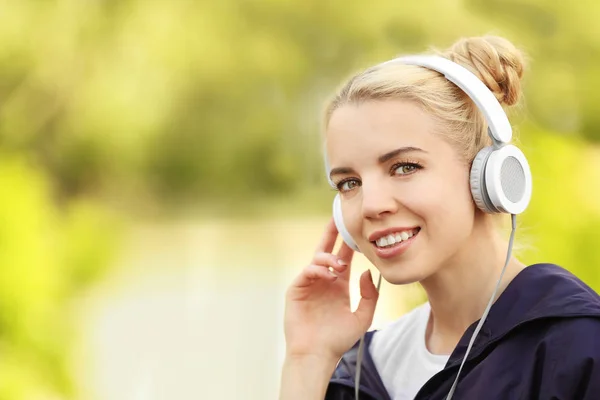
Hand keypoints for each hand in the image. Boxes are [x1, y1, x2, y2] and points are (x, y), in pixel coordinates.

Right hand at [283, 218, 379, 361]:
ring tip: (340, 266)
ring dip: (329, 257)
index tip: (358, 227)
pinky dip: (318, 269)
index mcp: (339, 285)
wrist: (317, 354)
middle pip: (327, 250)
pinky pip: (306, 271)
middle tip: (338, 217)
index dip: (350, 242)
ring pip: (317, 259)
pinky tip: (329, 275)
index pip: (345, 257)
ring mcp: (309, 284)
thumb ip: (370, 295)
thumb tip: (366, 271)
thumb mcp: (362, 317)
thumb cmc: (338, 339)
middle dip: (332, 233)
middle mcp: (324, 281)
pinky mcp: (296, 289)